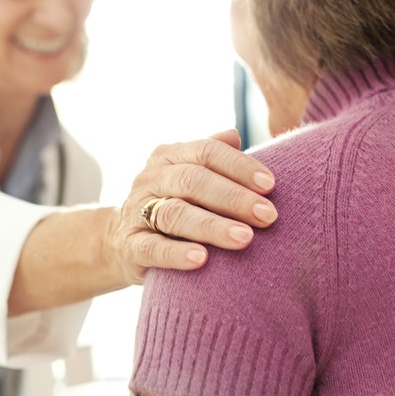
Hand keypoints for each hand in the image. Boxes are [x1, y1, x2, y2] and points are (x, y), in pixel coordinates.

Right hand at [109, 129, 277, 283]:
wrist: (124, 242)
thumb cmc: (173, 205)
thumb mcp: (189, 176)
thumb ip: (212, 157)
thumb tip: (234, 135)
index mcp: (170, 156)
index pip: (206, 152)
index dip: (239, 166)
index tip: (270, 185)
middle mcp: (150, 179)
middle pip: (193, 181)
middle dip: (234, 198)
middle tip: (267, 216)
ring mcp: (137, 211)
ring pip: (174, 214)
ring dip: (212, 226)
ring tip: (244, 238)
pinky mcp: (129, 246)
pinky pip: (152, 248)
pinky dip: (176, 254)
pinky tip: (201, 259)